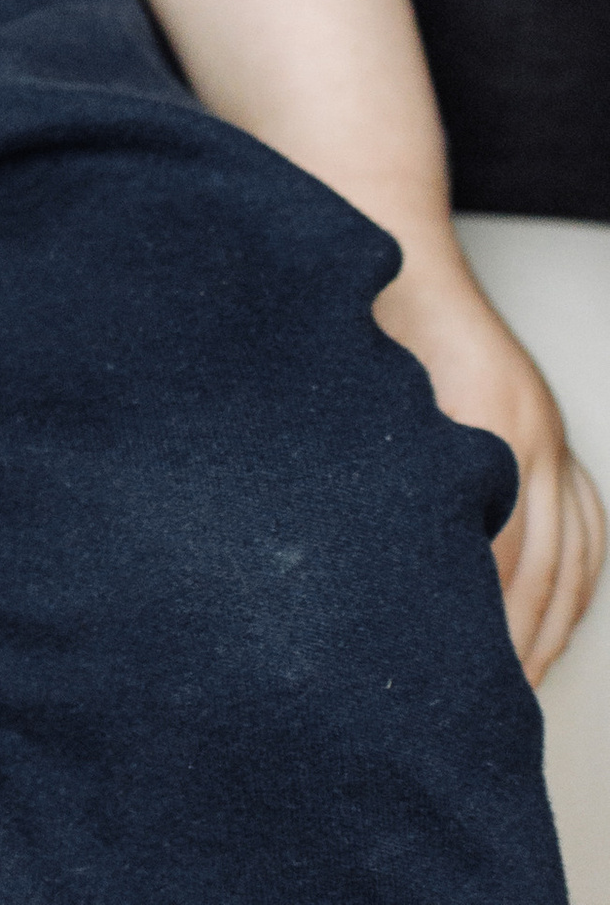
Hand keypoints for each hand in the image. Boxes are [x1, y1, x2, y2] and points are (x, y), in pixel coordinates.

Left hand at [373, 234, 604, 681]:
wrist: (381, 227)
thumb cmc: (355, 313)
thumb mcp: (357, 406)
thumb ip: (373, 482)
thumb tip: (350, 570)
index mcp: (486, 421)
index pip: (492, 560)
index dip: (467, 628)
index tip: (440, 682)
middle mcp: (530, 426)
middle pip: (541, 571)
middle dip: (510, 647)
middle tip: (471, 708)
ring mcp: (548, 427)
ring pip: (573, 557)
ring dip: (546, 628)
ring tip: (508, 687)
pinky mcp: (548, 426)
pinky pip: (587, 525)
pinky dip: (574, 586)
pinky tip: (549, 626)